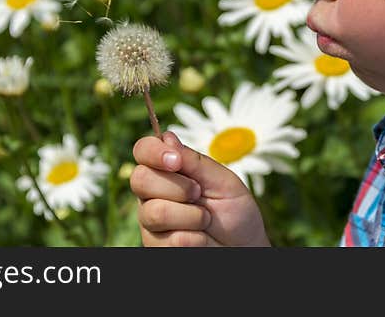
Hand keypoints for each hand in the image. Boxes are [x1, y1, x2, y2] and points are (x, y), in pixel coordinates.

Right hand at [131, 131, 270, 246]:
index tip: (176, 160)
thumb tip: (166, 137)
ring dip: (190, 215)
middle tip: (198, 193)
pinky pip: (169, 240)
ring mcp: (150, 221)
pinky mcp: (155, 246)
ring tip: (205, 219)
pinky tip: (201, 239)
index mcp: (167, 170)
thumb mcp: (223, 181)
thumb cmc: (235, 211)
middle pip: (140, 179)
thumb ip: (195, 161)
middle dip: (177, 186)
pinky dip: (194, 238)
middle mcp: (152, 193)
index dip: (153, 151)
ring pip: (154, 212)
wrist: (244, 247)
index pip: (143, 150)